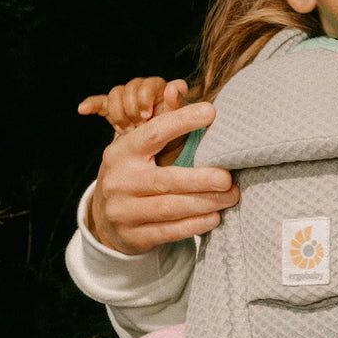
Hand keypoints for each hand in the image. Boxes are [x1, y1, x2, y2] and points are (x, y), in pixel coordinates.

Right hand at [78, 77, 188, 134]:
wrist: (157, 160)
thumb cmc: (175, 142)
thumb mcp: (180, 128)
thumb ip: (178, 107)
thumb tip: (175, 86)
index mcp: (164, 93)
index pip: (151, 83)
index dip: (146, 97)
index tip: (147, 116)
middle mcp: (146, 92)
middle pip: (131, 87)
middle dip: (132, 109)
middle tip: (138, 127)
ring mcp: (130, 101)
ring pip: (116, 94)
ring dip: (119, 113)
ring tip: (127, 131)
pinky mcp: (114, 111)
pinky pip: (101, 102)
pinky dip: (92, 104)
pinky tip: (83, 110)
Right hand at [88, 103, 239, 253]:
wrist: (106, 218)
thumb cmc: (136, 175)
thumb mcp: (141, 151)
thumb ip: (167, 128)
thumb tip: (196, 100)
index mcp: (122, 152)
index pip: (153, 133)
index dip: (181, 121)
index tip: (211, 112)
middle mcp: (119, 181)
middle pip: (165, 179)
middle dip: (200, 179)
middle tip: (228, 178)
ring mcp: (123, 211)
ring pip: (170, 208)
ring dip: (205, 203)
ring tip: (231, 197)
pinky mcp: (133, 236)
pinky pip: (169, 231)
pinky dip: (195, 225)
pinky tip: (214, 218)